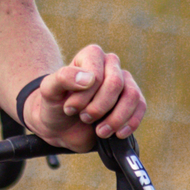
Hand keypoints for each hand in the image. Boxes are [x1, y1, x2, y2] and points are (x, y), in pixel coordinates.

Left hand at [24, 42, 143, 152]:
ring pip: (132, 96)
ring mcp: (125, 82)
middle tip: (84, 118)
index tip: (70, 108)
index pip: (97, 74)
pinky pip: (141, 107)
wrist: (61, 127)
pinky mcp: (133, 100)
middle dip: (99, 107)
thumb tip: (90, 79)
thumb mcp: (48, 90)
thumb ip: (63, 78)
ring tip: (100, 131)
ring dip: (116, 118)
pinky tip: (117, 134)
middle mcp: (111, 65)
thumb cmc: (55, 104)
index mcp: (91, 56)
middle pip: (115, 84)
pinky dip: (130, 123)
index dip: (85, 96)